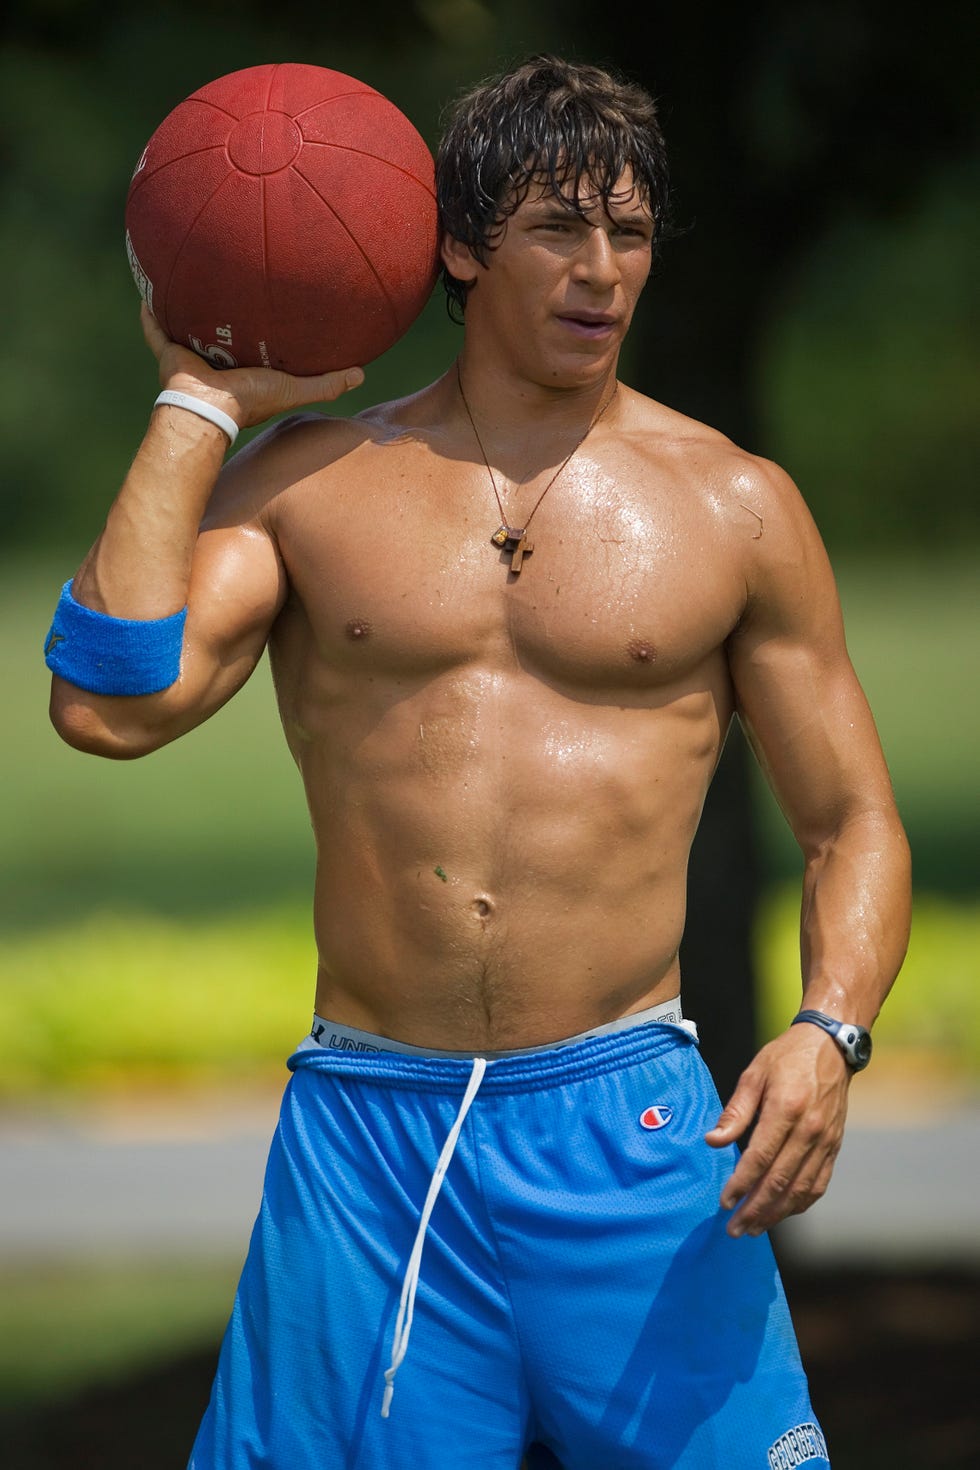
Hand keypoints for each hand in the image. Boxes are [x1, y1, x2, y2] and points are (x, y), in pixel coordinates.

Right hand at [140, 305, 364, 428]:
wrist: (208, 407)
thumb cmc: (250, 400)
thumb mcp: (295, 389)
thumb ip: (327, 384)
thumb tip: (361, 374)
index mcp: (244, 370)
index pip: (255, 346)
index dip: (262, 330)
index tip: (271, 307)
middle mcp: (216, 362)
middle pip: (218, 332)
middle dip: (221, 313)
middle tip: (229, 285)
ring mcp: (191, 356)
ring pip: (186, 326)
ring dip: (187, 307)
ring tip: (189, 278)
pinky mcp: (169, 351)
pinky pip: (156, 328)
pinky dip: (151, 314)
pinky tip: (148, 292)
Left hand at [705, 1024, 850, 1237]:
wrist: (831, 1047)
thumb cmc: (786, 1058)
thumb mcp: (754, 1074)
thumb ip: (735, 1111)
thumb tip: (713, 1141)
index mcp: (786, 1109)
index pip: (760, 1158)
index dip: (741, 1184)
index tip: (725, 1202)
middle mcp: (809, 1130)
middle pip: (780, 1181)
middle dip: (755, 1209)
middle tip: (735, 1229)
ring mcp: (825, 1141)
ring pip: (800, 1189)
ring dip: (776, 1213)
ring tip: (755, 1228)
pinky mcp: (835, 1146)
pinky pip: (818, 1183)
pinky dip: (800, 1203)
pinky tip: (782, 1212)